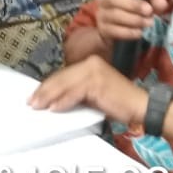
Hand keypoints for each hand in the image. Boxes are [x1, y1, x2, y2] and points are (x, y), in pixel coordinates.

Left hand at [28, 55, 145, 123]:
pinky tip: (54, 108)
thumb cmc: (120, 102)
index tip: (36, 95)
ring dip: (49, 97)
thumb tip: (55, 99)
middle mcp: (91, 63)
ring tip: (38, 105)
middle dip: (44, 91)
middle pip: (61, 77)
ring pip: (65, 84)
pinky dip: (63, 101)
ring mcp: (94, 72)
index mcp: (91, 63)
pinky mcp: (97, 83)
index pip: (64, 74)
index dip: (48, 85)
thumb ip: (78, 92)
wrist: (140, 106)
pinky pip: (74, 93)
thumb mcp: (94, 94)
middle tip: (31, 101)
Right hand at [95, 0, 171, 45]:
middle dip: (133, 4)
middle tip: (148, 10)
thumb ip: (153, 3)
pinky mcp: (104, 30)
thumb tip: (162, 2)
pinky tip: (139, 32)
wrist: (113, 33)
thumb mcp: (144, 6)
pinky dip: (129, 32)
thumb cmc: (130, 13)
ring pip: (115, 15)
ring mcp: (103, 16)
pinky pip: (115, 30)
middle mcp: (106, 1)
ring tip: (149, 22)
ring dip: (134, 19)